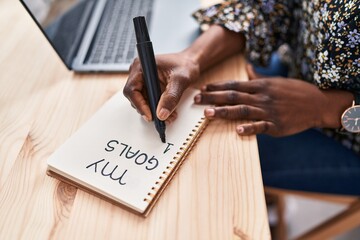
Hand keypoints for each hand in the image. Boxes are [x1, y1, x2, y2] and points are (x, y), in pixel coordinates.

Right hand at [123, 52, 199, 121]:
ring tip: (170, 116)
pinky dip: (158, 109)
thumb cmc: (185, 65)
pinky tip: (169, 112)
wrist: (191, 63)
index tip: (150, 115)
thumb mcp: (181, 80)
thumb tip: (162, 113)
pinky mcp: (150, 88)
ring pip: (143, 102)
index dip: (139, 104)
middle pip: (136, 98)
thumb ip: (171, 97)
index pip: (132, 89)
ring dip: (155, 112)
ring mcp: (144, 82)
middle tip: (162, 119)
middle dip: (149, 110)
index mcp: (142, 66)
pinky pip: (150, 102)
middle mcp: (139, 74)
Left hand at [194, 65, 351, 136]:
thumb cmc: (294, 91)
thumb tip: (246, 67)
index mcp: (260, 85)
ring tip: (207, 114)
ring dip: (223, 112)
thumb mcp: (275, 80)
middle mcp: (262, 97)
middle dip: (212, 98)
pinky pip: (260, 127)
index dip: (217, 86)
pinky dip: (249, 128)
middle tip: (196, 100)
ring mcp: (268, 111)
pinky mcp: (276, 125)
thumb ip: (257, 76)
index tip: (202, 88)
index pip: (234, 85)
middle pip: (233, 96)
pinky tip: (237, 130)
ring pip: (242, 110)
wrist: (317, 102)